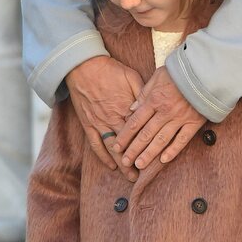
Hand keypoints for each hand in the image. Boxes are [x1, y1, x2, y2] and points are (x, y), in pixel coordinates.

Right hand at [67, 56, 145, 180]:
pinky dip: (103, 157)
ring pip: (113, 149)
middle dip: (137, 160)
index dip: (149, 145)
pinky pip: (95, 144)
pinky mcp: (88, 124)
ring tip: (130, 176)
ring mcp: (100, 123)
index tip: (158, 157)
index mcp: (127, 108)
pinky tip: (110, 166)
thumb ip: (142, 95)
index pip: (141, 132)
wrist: (83, 65)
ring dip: (122, 164)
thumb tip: (152, 108)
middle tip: (146, 173)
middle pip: (129, 145)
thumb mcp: (131, 77)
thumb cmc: (109, 69)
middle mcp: (114, 119)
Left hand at [113, 66, 205, 169]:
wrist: (205, 71)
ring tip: (139, 165)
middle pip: (145, 134)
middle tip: (124, 162)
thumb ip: (143, 94)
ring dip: (149, 154)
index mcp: (154, 100)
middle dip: (133, 149)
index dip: (124, 136)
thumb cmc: (179, 72)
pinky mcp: (194, 123)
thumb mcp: (157, 76)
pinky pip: (182, 140)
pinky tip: (163, 160)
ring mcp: (180, 119)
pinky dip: (173, 151)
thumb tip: (131, 109)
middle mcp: (165, 112)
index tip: (117, 146)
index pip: (135, 122)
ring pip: (161, 140)